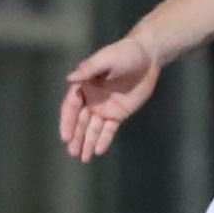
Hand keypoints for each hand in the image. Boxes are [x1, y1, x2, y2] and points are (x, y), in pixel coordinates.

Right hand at [60, 34, 161, 160]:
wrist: (147, 57)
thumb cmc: (125, 53)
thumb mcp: (106, 59)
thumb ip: (89, 69)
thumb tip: (69, 79)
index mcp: (84, 85)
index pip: (71, 107)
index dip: (67, 122)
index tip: (65, 137)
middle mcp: (91, 99)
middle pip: (80, 122)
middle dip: (76, 138)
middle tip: (73, 153)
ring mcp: (105, 107)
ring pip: (93, 129)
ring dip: (87, 143)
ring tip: (83, 158)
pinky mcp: (119, 114)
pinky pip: (109, 129)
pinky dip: (104, 140)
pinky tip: (98, 150)